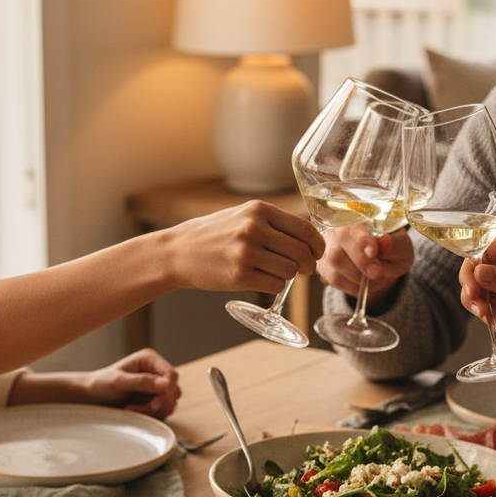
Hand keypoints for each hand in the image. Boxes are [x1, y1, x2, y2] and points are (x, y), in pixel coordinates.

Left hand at [82, 348, 180, 418]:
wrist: (92, 397)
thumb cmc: (101, 384)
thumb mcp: (119, 382)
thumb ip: (142, 382)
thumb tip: (167, 384)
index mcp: (149, 359)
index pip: (170, 374)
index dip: (166, 390)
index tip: (153, 403)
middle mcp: (156, 370)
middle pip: (173, 390)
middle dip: (159, 403)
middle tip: (139, 409)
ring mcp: (156, 385)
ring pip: (170, 401)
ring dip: (155, 410)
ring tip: (133, 410)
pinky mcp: (154, 397)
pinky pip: (164, 409)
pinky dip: (153, 414)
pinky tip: (137, 412)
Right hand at [167, 201, 322, 294]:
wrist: (177, 252)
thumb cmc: (213, 236)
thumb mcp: (242, 216)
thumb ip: (272, 222)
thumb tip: (308, 236)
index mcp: (258, 210)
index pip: (304, 229)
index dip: (317, 244)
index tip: (317, 253)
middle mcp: (254, 229)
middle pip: (301, 252)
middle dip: (308, 264)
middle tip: (303, 270)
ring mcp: (246, 253)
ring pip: (290, 271)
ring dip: (289, 276)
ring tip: (276, 273)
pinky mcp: (239, 276)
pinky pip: (276, 285)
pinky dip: (276, 286)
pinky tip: (264, 281)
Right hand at [317, 225, 412, 299]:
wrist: (383, 263)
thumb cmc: (392, 250)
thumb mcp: (401, 247)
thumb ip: (393, 245)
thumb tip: (385, 240)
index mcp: (357, 218)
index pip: (352, 229)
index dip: (361, 241)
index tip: (374, 253)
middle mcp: (335, 230)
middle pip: (337, 250)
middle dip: (359, 265)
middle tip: (377, 274)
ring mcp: (326, 248)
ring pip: (332, 266)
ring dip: (356, 278)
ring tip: (375, 281)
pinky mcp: (323, 265)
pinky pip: (331, 279)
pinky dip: (350, 286)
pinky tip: (362, 285)